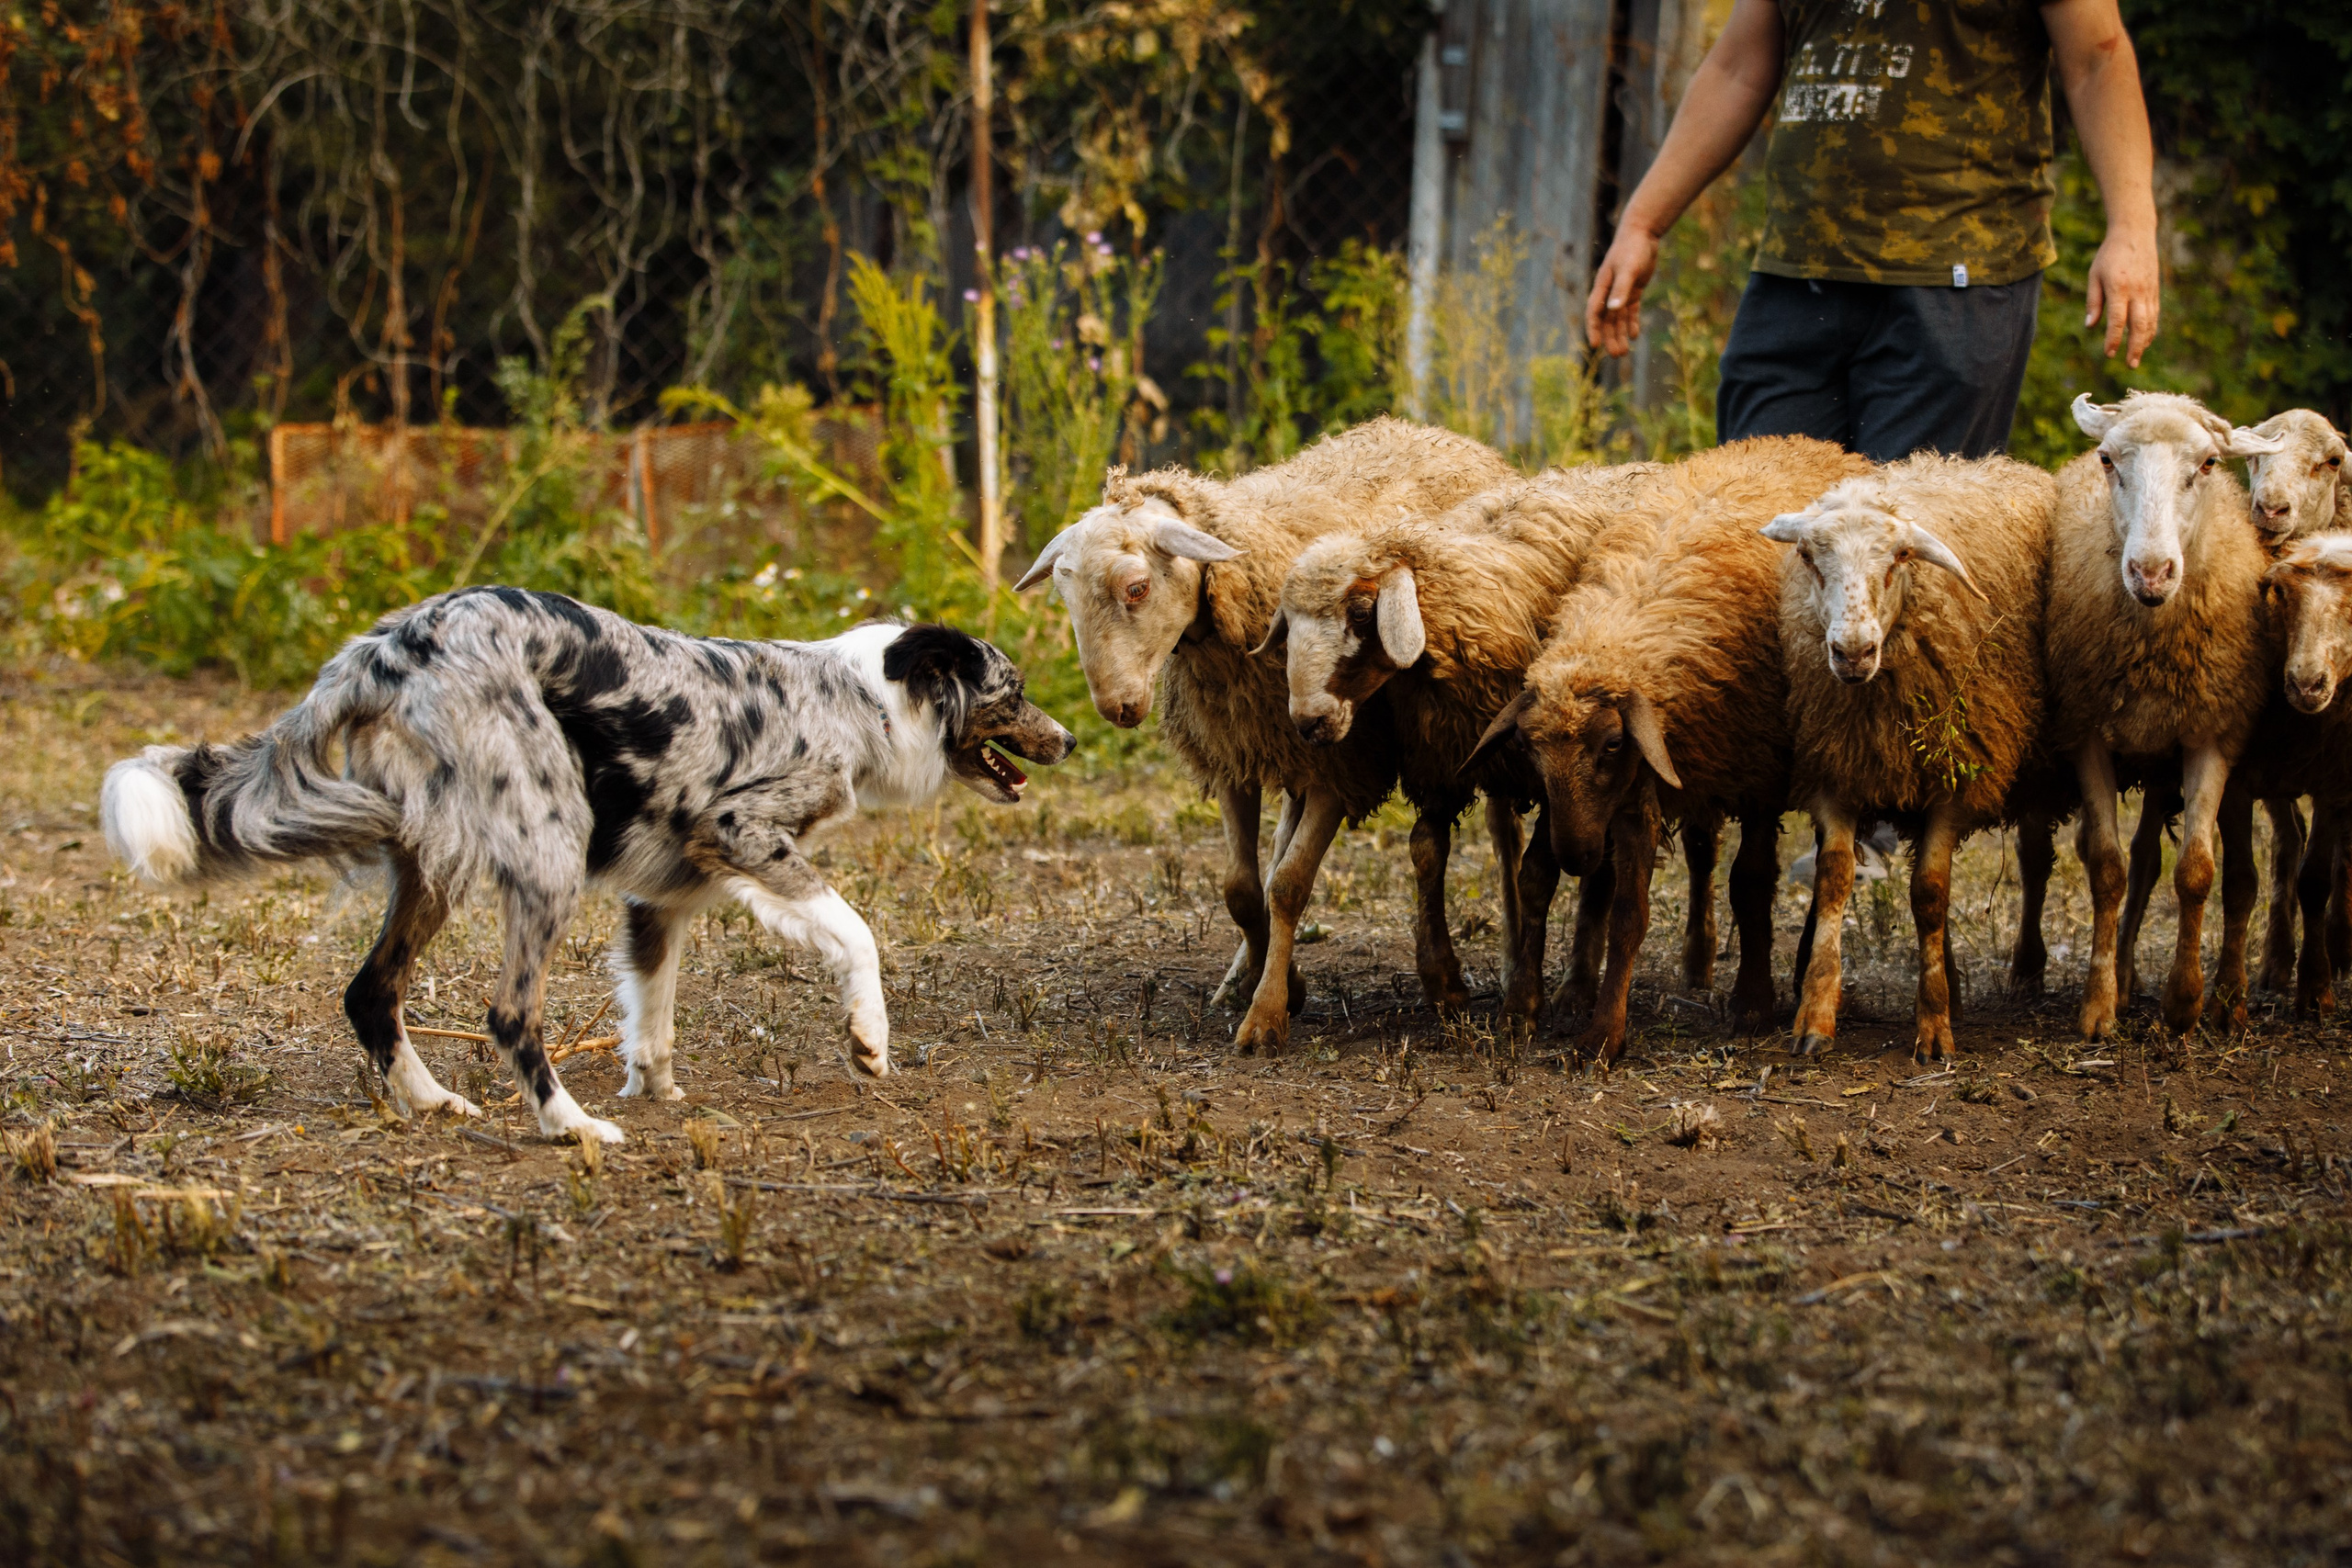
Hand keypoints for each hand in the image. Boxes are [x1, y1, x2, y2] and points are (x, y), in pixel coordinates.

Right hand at [1585, 224, 1661, 358]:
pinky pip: (1630, 311)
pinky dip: (1631, 323)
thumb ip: (1621, 289)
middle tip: (1617, 355)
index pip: (1594, 312)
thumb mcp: (1628, 269)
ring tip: (1624, 352)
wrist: (1643, 233)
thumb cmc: (1632, 249)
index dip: (1594, 329)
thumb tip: (1613, 310)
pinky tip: (1634, 336)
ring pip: (1618, 318)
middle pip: (1606, 320)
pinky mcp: (1633, 289)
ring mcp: (1621, 291)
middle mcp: (1609, 292)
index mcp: (1603, 287)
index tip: (1595, 346)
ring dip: (1620, 334)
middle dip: (1610, 338)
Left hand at [2084, 225, 2158, 366]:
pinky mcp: (2155, 290)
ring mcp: (2149, 291)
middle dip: (2135, 347)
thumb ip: (2094, 301)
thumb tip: (2090, 326)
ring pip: (2150, 321)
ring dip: (2144, 342)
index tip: (2109, 354)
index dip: (2114, 338)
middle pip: (2139, 324)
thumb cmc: (2109, 255)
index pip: (2117, 319)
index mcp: (2119, 287)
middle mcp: (2137, 291)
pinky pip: (2154, 314)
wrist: (2135, 233)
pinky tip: (2145, 341)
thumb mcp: (2094, 275)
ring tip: (2136, 359)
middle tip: (2130, 365)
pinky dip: (2151, 329)